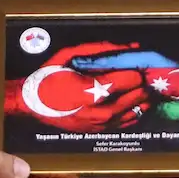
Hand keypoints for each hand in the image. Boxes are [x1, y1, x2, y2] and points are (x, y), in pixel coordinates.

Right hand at [12, 41, 154, 131]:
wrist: (32, 103)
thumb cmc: (49, 77)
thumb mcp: (68, 55)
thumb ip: (97, 50)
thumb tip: (124, 48)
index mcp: (88, 90)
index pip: (123, 81)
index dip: (135, 72)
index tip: (140, 65)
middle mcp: (95, 110)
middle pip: (129, 99)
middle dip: (140, 87)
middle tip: (146, 77)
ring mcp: (96, 123)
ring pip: (128, 114)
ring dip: (139, 102)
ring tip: (145, 92)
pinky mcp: (95, 130)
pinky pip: (120, 125)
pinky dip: (131, 115)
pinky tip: (137, 107)